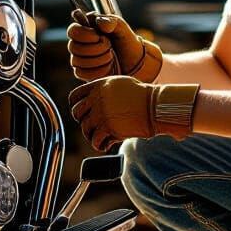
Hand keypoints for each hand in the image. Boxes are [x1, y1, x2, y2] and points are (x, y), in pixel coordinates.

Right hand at [66, 9, 162, 82]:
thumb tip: (99, 22)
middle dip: (96, 48)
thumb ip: (111, 21)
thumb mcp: (122, 28)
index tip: (99, 36)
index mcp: (86, 29)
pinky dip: (98, 70)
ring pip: (76, 61)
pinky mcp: (83, 73)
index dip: (85, 34)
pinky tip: (108, 66)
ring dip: (99, 59)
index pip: (72, 30)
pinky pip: (81, 73)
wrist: (134, 62)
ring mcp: (80, 59)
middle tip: (109, 47)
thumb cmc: (126, 42)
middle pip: (73, 47)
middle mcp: (80, 44)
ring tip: (111, 56)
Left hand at [68, 76, 198, 151]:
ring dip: (92, 135)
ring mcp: (101, 113)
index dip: (76, 107)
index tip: (81, 114)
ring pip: (85, 128)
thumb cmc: (142, 96)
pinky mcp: (108, 127)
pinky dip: (99, 145)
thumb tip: (91, 101)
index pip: (75, 97)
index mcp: (98, 85)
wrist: (155, 106)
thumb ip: (104, 91)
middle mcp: (96, 98)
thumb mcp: (120, 85)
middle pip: (77, 113)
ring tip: (100, 138)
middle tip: (92, 127)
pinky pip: (95, 140)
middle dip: (83, 121)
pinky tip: (105, 145)